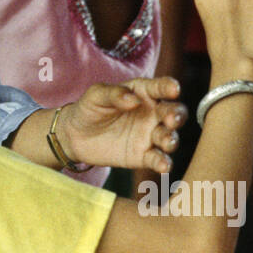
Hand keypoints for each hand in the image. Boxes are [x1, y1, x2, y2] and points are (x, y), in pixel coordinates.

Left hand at [59, 77, 188, 173]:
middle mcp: (152, 113)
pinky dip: (164, 163)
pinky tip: (164, 166)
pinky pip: (158, 159)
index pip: (160, 87)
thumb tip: (133, 99)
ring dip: (171, 139)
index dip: (169, 87)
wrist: (76, 136)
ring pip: (169, 136)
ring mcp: (150, 135)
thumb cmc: (90, 108)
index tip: (173, 89)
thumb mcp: (96, 95)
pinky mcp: (144, 156)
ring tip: (166, 142)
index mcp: (143, 92)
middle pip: (173, 112)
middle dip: (177, 115)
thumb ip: (114, 94)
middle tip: (171, 119)